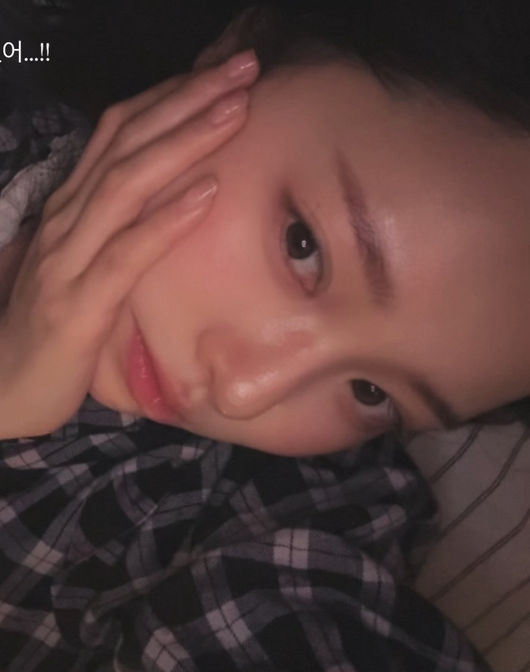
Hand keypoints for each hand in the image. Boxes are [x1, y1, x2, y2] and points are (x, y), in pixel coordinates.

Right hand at [0, 50, 258, 438]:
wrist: (3, 384)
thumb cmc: (53, 325)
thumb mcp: (85, 264)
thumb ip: (118, 229)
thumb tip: (173, 200)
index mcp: (72, 207)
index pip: (120, 132)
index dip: (171, 96)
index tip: (224, 72)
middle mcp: (67, 220)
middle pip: (128, 142)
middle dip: (188, 99)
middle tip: (244, 68)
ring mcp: (69, 259)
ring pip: (128, 185)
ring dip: (185, 142)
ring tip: (235, 111)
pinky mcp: (80, 304)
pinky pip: (127, 254)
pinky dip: (168, 219)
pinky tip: (208, 192)